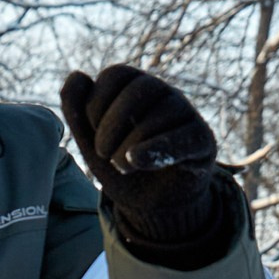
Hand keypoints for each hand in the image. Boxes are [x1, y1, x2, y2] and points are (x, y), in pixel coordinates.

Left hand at [59, 65, 243, 265]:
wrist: (151, 203)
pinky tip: (137, 161)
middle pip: (138, 89)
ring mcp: (186, 114)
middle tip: (102, 154)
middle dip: (110, 125)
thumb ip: (77, 111)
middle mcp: (164, 93)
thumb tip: (76, 75)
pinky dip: (156, 151)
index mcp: (135, 87)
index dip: (95, 103)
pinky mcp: (202, 140)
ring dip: (128, 146)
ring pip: (158, 117)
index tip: (91, 132)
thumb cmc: (122, 165)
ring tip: (123, 166)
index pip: (116, 74)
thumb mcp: (91, 142)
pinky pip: (182, 139)